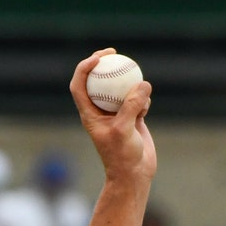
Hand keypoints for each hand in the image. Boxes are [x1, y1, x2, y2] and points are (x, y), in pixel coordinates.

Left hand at [70, 48, 156, 184]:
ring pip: (120, 88)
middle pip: (97, 81)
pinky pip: (138, 98)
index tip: (99, 58)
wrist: (134, 173)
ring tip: (137, 92)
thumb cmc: (122, 156)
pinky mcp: (132, 116)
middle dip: (103, 63)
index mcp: (89, 114)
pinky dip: (143, 99)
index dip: (84, 68)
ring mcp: (116, 113)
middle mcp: (100, 111)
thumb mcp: (124, 130)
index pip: (79, 85)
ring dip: (130, 85)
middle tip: (114, 53)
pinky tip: (146, 109)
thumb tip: (142, 83)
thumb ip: (131, 106)